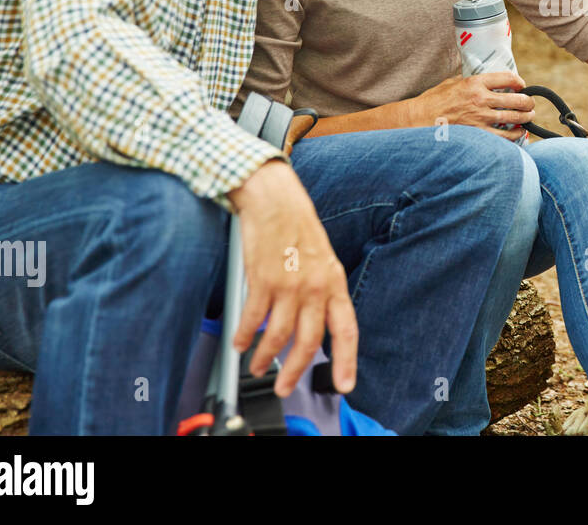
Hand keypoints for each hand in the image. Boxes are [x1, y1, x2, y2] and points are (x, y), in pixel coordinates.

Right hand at [227, 160, 357, 397]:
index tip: (344, 384)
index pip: (345, 330)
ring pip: (279, 336)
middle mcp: (315, 287)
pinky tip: (240, 342)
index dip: (346, 361)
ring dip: (265, 357)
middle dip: (295, 372)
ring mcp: (289, 285)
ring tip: (258, 366)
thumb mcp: (322, 260)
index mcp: (334, 283)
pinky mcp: (262, 280)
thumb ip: (320, 294)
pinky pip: (253, 320)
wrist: (275, 200)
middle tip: (283, 387)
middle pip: (308, 342)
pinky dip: (244, 336)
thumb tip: (312, 327)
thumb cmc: (297, 227)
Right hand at [414, 71, 534, 140]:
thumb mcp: (452, 82)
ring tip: (529, 116)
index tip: (521, 85)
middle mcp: (481, 99)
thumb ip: (470, 80)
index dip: (519, 82)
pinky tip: (519, 133)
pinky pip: (505, 136)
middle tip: (530, 104)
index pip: (507, 78)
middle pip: (516, 99)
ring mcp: (481, 118)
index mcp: (475, 83)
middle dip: (527, 102)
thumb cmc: (434, 101)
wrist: (419, 120)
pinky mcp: (479, 134)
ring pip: (514, 118)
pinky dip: (516, 135)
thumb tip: (485, 81)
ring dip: (526, 117)